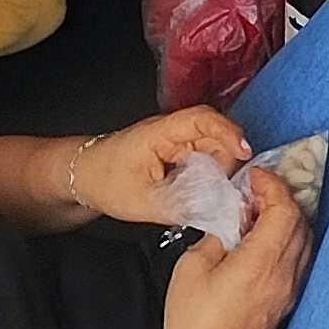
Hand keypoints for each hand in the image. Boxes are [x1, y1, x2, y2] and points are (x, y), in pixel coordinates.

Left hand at [74, 107, 251, 224]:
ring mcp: (175, 140)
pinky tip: (205, 193)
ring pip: (212, 148)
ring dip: (220, 169)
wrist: (83, 176)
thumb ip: (183, 206)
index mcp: (160, 133)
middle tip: (229, 187)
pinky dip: (210, 174)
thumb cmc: (105, 181)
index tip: (245, 152)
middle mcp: (172, 131)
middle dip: (229, 159)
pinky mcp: (177, 152)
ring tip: (215, 194)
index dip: (228, 133)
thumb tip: (218, 209)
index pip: (202, 119)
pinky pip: (203, 158)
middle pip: (215, 134)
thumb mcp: (144, 202)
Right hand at [164, 167, 308, 328]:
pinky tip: (260, 241)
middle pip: (299, 222)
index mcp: (261, 262)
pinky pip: (297, 260)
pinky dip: (285, 241)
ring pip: (303, 241)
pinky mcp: (284, 302)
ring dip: (285, 220)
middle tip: (252, 192)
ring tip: (256, 215)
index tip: (253, 178)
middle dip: (279, 199)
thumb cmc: (194, 322)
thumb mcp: (193, 266)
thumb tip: (230, 220)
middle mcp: (283, 275)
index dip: (271, 186)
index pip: (284, 210)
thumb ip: (217, 234)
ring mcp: (288, 290)